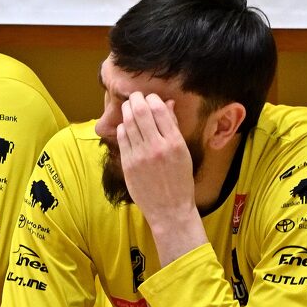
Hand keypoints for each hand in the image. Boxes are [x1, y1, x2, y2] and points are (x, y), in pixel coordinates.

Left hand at [116, 92, 196, 223]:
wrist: (169, 209)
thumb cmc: (180, 181)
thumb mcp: (184, 153)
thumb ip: (174, 127)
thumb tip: (167, 104)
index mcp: (175, 143)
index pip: (159, 110)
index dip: (152, 99)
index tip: (151, 97)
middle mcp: (157, 147)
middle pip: (141, 112)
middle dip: (136, 99)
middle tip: (135, 96)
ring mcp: (140, 156)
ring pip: (128, 123)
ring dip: (127, 111)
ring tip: (129, 107)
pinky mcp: (127, 164)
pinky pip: (122, 138)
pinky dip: (123, 127)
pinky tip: (126, 126)